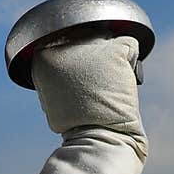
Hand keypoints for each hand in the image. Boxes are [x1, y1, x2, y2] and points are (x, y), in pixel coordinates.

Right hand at [31, 33, 147, 154]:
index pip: (64, 42)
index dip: (75, 61)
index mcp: (42, 54)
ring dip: (111, 59)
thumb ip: (56, 70)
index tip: (76, 81)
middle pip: (85, 38)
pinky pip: (129, 45)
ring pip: (107, 40)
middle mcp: (63, 44)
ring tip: (108, 85)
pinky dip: (131, 62)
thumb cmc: (75, 121)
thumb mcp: (49, 93)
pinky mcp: (114, 50)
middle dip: (94, 57)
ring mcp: (89, 45)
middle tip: (95, 85)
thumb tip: (70, 58)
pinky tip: (122, 82)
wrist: (95, 135)